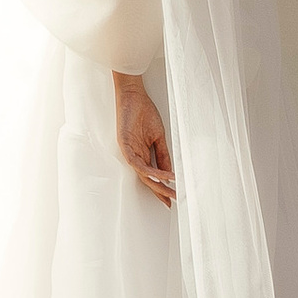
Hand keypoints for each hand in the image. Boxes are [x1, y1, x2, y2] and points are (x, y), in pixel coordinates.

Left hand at [114, 76, 174, 207]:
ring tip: (169, 191)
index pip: (152, 175)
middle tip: (171, 201)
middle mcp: (135, 155)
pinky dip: (151, 170)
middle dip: (160, 191)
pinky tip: (162, 175)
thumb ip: (163, 155)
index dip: (162, 187)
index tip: (172, 198)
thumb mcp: (158, 137)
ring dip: (157, 183)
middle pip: (148, 178)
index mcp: (143, 154)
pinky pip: (138, 163)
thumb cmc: (145, 113)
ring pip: (143, 174)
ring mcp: (129, 151)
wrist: (134, 96)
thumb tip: (170, 172)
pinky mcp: (124, 145)